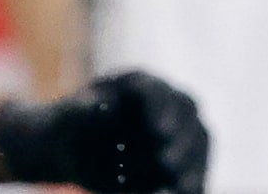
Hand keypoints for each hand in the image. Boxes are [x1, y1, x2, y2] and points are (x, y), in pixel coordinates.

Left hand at [0, 71, 209, 193]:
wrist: (73, 150)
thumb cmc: (70, 126)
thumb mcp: (68, 117)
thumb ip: (82, 110)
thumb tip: (102, 103)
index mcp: (137, 82)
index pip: (157, 89)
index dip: (162, 108)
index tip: (158, 130)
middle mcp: (164, 102)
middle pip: (187, 111)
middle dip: (182, 137)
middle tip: (167, 163)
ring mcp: (178, 129)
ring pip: (199, 140)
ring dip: (193, 164)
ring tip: (181, 187)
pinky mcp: (182, 158)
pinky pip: (196, 169)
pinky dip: (192, 183)